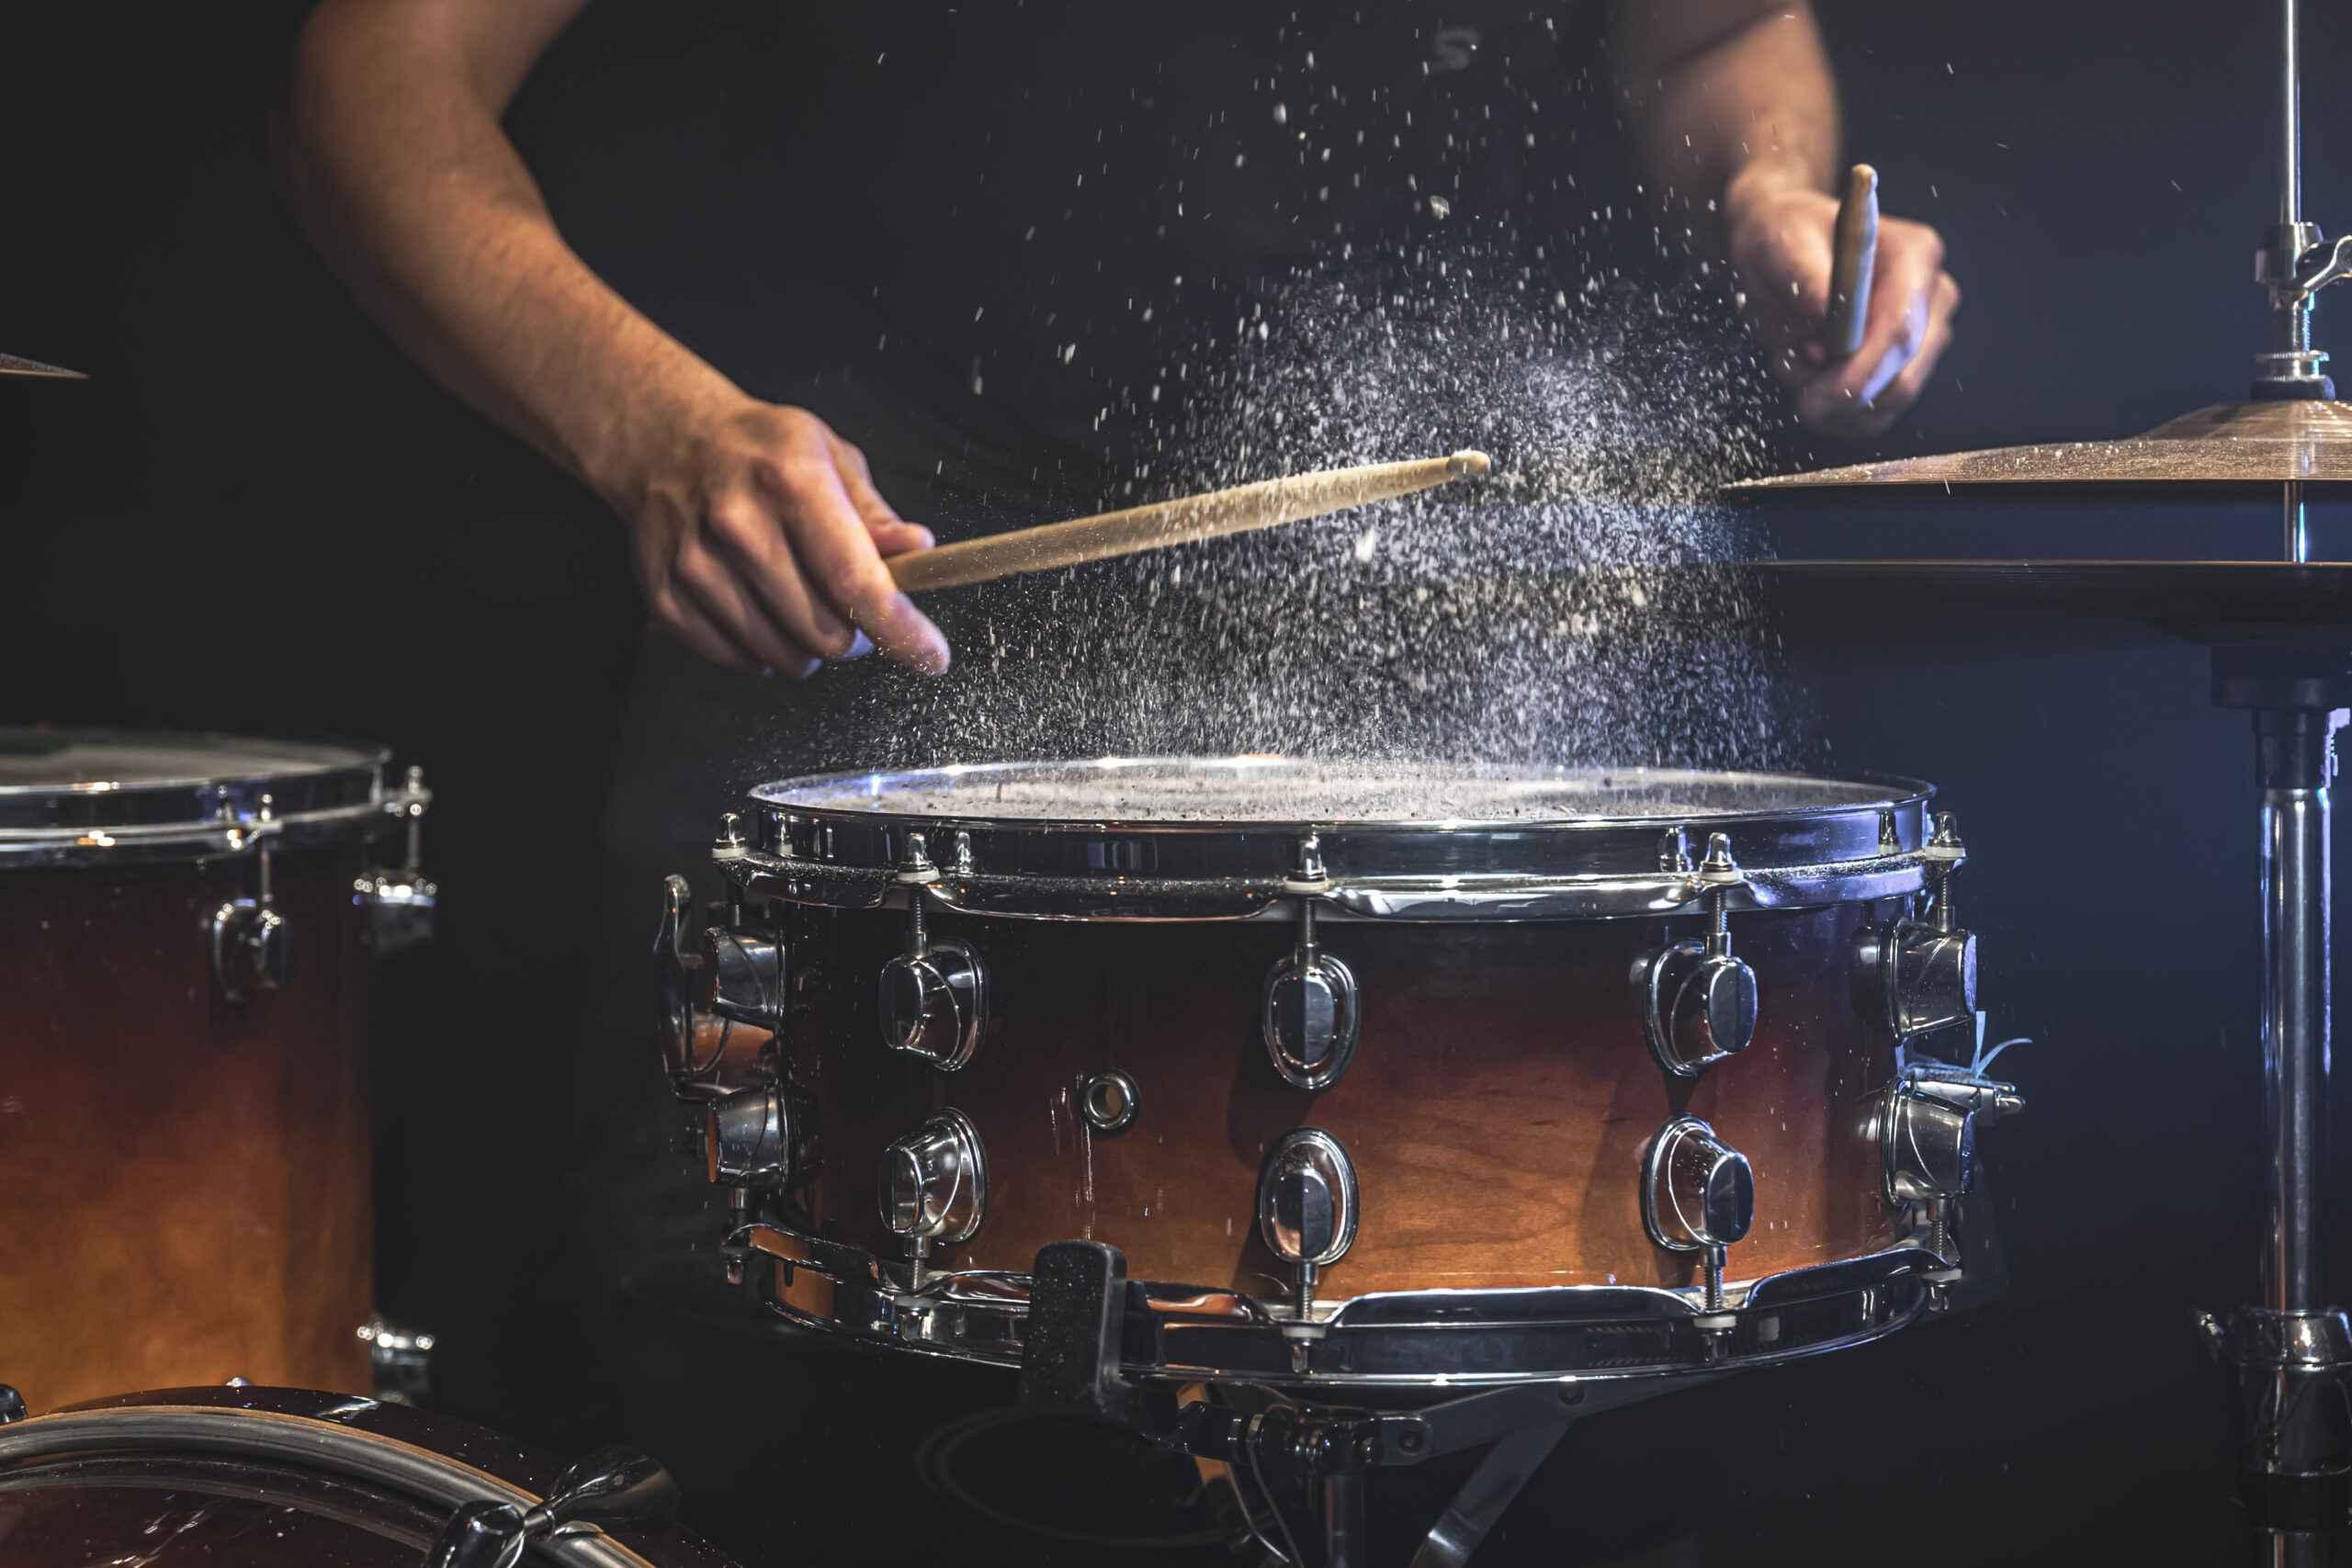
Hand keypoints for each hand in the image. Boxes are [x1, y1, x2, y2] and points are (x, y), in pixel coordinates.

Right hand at [614, 397, 949, 676]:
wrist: (666, 440)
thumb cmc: (760, 450)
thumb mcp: (829, 456)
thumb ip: (875, 514)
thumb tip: (918, 552)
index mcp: (791, 483)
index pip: (857, 581)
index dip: (901, 629)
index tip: (931, 656)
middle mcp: (740, 525)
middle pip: (825, 633)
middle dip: (857, 636)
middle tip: (854, 611)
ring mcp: (697, 565)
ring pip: (783, 656)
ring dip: (809, 647)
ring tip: (804, 604)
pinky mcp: (667, 596)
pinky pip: (738, 660)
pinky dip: (762, 651)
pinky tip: (763, 611)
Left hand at [1724, 166, 1959, 439]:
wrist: (1784, 244)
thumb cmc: (1784, 236)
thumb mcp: (1782, 244)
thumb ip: (1807, 279)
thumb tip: (1828, 317)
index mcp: (1914, 255)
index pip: (1900, 331)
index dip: (1859, 374)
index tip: (1812, 396)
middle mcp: (1932, 295)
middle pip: (1904, 377)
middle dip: (1844, 398)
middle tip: (1798, 396)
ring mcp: (1926, 333)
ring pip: (1890, 402)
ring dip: (1836, 406)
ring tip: (1797, 366)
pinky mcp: (1906, 364)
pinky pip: (1879, 414)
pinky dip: (1840, 414)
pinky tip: (1811, 383)